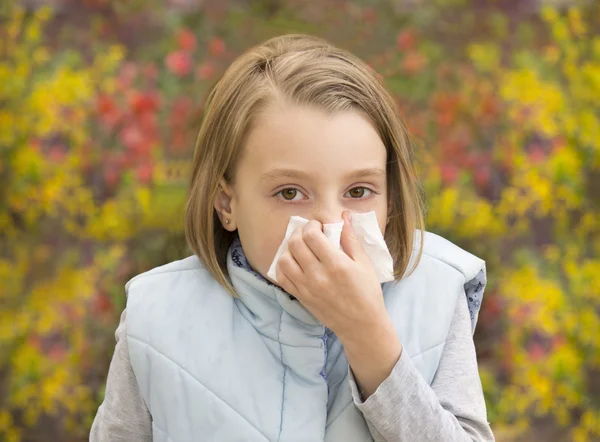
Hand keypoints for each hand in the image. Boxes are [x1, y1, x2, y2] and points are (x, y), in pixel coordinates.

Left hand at [276, 211, 401, 397]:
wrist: (361, 325)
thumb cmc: (367, 293)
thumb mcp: (364, 264)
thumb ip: (351, 239)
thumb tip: (344, 217)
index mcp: (336, 264)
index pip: (311, 236)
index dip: (312, 225)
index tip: (319, 226)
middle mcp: (318, 275)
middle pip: (295, 244)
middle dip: (300, 232)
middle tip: (309, 233)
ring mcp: (306, 287)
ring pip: (284, 259)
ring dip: (290, 248)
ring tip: (301, 247)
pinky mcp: (301, 297)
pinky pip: (281, 277)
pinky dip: (283, 266)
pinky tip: (294, 262)